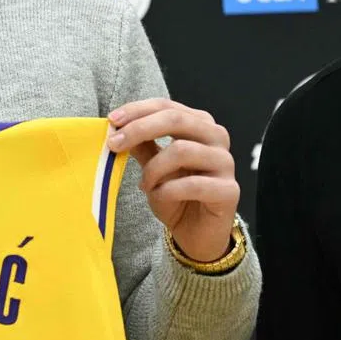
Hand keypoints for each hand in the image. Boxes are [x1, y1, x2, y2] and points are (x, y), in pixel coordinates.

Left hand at [107, 99, 238, 262]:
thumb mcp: (153, 166)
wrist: (197, 233)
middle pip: (176, 119)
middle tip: (114, 143)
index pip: (167, 106)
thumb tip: (117, 125)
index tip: (111, 121)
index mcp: (199, 124)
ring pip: (182, 150)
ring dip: (154, 168)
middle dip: (140, 129)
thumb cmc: (175, 195)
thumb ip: (142, 144)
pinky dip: (167, 190)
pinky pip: (193, 184)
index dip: (137, 110)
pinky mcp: (229, 190)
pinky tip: (158, 196)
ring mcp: (225, 163)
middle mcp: (216, 137)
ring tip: (145, 184)